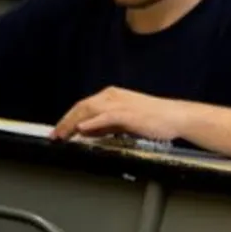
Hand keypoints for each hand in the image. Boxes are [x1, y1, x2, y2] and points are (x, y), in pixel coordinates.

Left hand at [52, 87, 185, 141]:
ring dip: (73, 123)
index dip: (68, 118)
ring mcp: (120, 104)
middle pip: (82, 107)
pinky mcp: (128, 113)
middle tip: (55, 135)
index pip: (84, 106)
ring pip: (89, 110)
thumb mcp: (124, 122)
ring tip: (63, 134)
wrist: (175, 117)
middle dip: (65, 121)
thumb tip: (86, 130)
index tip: (59, 130)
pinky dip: (92, 122)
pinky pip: (105, 117)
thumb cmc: (155, 119)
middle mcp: (113, 97)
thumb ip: (105, 125)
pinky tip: (82, 128)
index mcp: (112, 96)